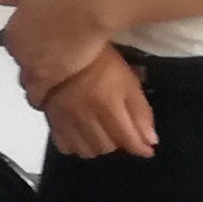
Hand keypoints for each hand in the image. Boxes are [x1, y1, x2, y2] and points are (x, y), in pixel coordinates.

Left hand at [0, 0, 113, 103]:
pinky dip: (40, 98)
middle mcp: (17, 49)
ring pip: (29, 81)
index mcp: (12, 30)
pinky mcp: (46, 77)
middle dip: (35, 65)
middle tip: (53, 65)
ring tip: (51, 86)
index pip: (18, 48)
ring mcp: (30, 64)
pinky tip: (47, 101)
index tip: (43, 51)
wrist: (86, 8)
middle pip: (24, 63)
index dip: (32, 50)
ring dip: (38, 84)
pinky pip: (37, 94)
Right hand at [41, 48, 156, 159]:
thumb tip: (151, 140)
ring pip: (87, 151)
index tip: (149, 149)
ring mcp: (66, 121)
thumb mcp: (128, 80)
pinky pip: (65, 147)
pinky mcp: (51, 120)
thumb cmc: (100, 61)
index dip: (141, 147)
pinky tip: (82, 135)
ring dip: (99, 146)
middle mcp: (86, 117)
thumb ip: (140, 111)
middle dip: (119, 142)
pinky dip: (77, 146)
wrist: (60, 50)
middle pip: (107, 147)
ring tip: (103, 134)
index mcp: (107, 104)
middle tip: (121, 131)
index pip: (128, 138)